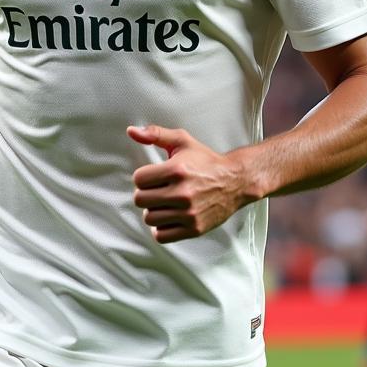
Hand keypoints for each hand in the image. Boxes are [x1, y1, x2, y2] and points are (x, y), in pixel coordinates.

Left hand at [128, 125, 250, 243]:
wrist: (235, 181)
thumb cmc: (205, 160)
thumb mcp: (182, 141)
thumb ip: (155, 134)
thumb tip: (130, 131)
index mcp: (177, 170)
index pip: (138, 179)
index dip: (143, 176)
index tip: (154, 176)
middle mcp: (183, 193)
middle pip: (140, 200)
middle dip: (146, 193)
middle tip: (158, 189)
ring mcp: (189, 213)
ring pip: (149, 218)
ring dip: (153, 210)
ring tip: (164, 202)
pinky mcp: (194, 229)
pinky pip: (161, 235)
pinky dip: (161, 227)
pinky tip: (169, 216)